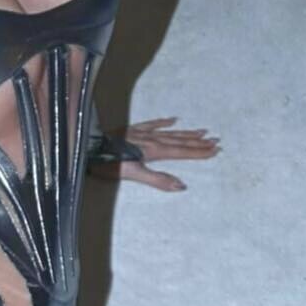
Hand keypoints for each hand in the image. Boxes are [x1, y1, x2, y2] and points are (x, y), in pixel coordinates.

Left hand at [87, 116, 220, 190]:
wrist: (89, 147)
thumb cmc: (109, 163)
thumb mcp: (133, 174)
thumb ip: (157, 180)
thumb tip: (181, 185)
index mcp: (154, 151)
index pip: (182, 152)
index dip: (199, 152)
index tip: (215, 150)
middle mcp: (152, 140)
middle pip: (180, 141)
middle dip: (199, 143)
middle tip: (217, 141)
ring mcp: (143, 133)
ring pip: (171, 133)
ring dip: (187, 133)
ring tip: (203, 132)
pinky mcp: (133, 130)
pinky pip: (153, 124)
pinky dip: (164, 122)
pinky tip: (173, 119)